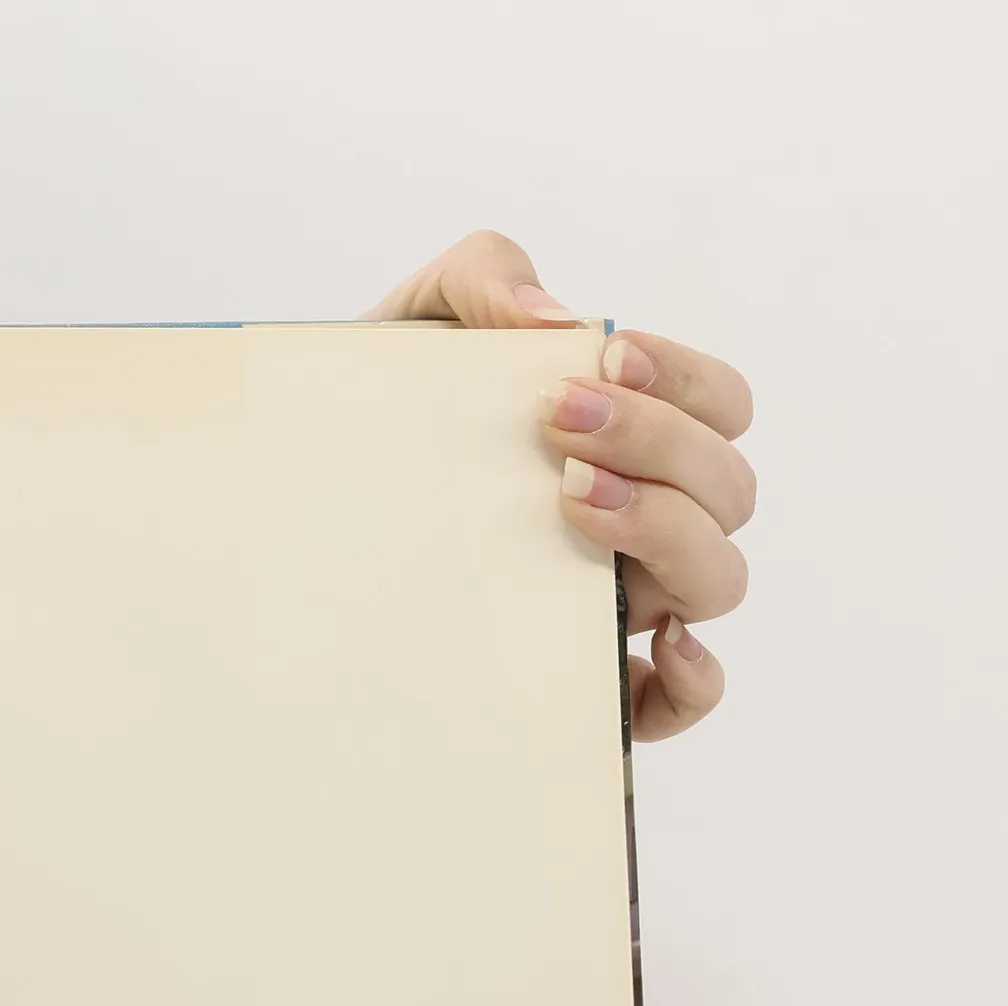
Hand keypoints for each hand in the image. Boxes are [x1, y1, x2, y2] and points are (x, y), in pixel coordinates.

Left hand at [370, 230, 752, 741]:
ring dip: (666, 530)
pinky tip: (654, 647)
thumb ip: (485, 279)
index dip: (686, 382)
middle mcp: (638, 520)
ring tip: (569, 496)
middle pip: (727, 490)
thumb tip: (557, 320)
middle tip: (558, 423)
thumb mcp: (418, 325)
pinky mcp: (573, 677)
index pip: (721, 408)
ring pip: (715, 581)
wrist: (302, 497)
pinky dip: (691, 681)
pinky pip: (673, 703)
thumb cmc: (380, 417)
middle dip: (659, 442)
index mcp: (628, 438)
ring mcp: (612, 601)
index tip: (606, 359)